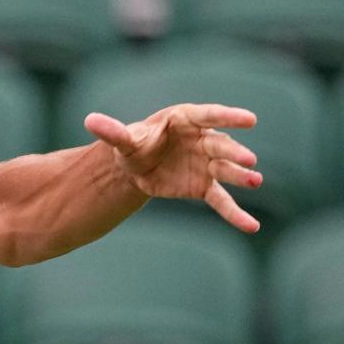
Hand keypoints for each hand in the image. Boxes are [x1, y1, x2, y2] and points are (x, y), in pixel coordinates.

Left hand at [84, 104, 263, 232]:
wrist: (135, 167)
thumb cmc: (134, 144)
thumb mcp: (123, 140)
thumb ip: (112, 132)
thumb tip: (89, 120)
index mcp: (185, 120)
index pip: (208, 116)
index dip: (228, 117)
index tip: (249, 120)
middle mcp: (202, 140)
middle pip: (220, 145)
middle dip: (234, 153)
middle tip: (249, 160)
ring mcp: (206, 163)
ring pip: (225, 170)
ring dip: (240, 176)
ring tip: (255, 182)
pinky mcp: (204, 186)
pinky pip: (221, 200)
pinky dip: (235, 213)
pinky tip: (251, 227)